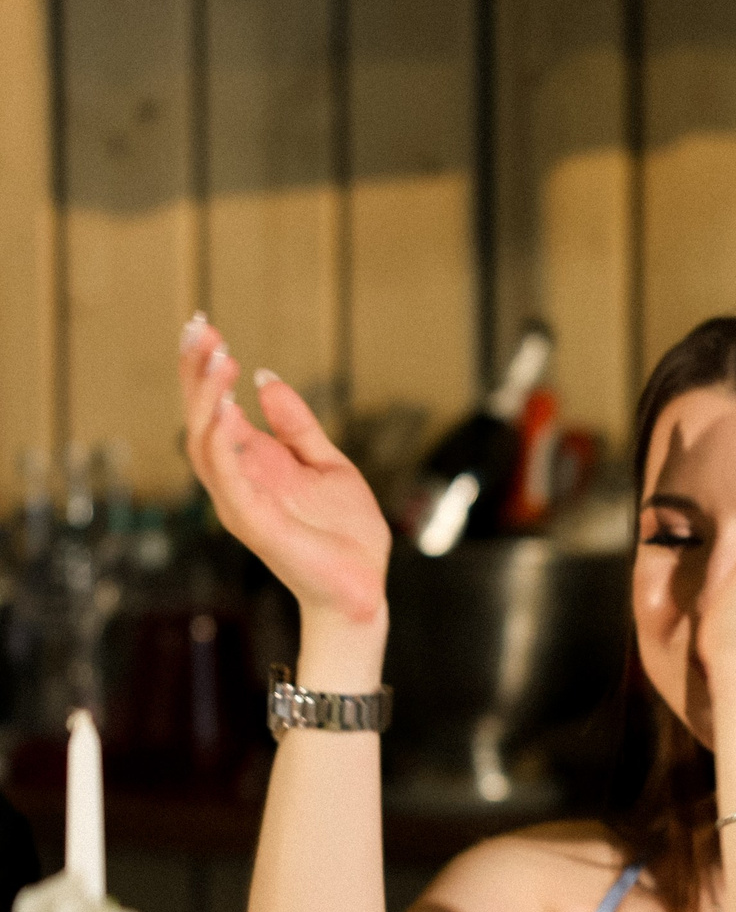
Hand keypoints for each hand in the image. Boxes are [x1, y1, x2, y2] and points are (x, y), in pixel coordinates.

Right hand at [181, 315, 389, 629]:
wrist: (364, 586)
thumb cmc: (345, 534)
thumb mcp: (327, 464)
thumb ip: (297, 425)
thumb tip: (267, 378)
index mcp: (253, 463)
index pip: (216, 407)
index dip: (206, 368)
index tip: (206, 326)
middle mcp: (237, 479)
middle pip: (200, 416)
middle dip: (196, 372)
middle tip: (201, 329)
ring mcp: (239, 500)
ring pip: (205, 441)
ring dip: (207, 398)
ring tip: (220, 360)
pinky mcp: (251, 521)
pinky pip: (227, 477)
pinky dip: (222, 442)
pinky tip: (227, 409)